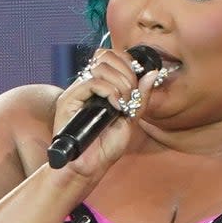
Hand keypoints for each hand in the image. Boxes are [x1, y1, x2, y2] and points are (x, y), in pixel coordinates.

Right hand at [51, 47, 158, 178]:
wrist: (90, 166)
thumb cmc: (106, 146)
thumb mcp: (131, 118)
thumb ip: (141, 96)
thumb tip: (153, 73)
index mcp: (100, 85)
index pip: (112, 56)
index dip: (127, 63)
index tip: (136, 84)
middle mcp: (86, 84)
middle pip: (106, 56)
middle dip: (126, 74)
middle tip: (130, 97)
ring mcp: (77, 91)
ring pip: (100, 67)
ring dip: (120, 84)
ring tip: (122, 104)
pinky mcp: (68, 100)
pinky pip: (92, 82)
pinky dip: (109, 91)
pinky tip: (115, 106)